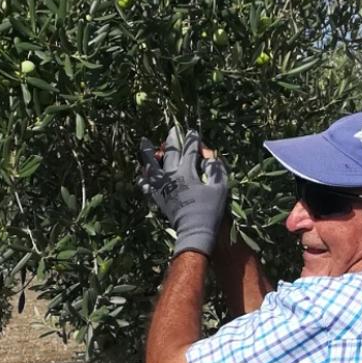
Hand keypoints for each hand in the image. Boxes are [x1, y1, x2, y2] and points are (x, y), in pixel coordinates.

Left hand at [138, 127, 228, 256]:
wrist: (194, 232)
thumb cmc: (209, 211)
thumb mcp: (220, 189)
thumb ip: (216, 171)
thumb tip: (210, 158)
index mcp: (188, 172)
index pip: (190, 150)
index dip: (192, 140)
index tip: (193, 131)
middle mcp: (172, 176)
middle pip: (171, 153)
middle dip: (173, 140)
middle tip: (172, 130)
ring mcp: (163, 187)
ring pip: (152, 165)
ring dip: (148, 153)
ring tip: (144, 142)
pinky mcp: (158, 198)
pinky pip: (148, 185)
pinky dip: (144, 178)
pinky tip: (142, 174)